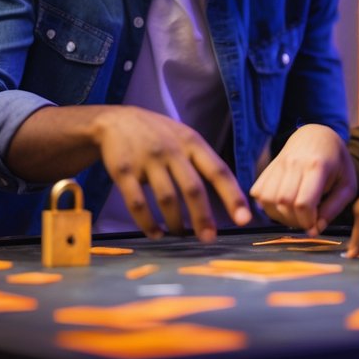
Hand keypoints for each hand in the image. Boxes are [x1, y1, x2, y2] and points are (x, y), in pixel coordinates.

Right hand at [94, 106, 251, 241]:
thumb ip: (202, 161)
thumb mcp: (184, 136)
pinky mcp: (124, 171)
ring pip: (167, 198)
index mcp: (192, 142)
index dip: (233, 196)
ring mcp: (147, 160)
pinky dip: (147, 222)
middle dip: (203, 217)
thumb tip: (229, 195)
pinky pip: (137, 202)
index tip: (244, 218)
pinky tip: (155, 233)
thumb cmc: (158, 133)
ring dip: (176, 222)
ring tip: (181, 236)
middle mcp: (172, 150)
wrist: (114, 120)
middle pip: (193, 188)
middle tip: (209, 238)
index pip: (218, 171)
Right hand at [250, 124, 354, 235]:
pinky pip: (258, 193)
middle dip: (294, 221)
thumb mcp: (347, 184)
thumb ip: (333, 208)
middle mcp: (294, 164)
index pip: (303, 203)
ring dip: (279, 215)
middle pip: (283, 203)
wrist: (317, 135)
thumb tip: (315, 230)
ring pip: (267, 200)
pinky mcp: (268, 168)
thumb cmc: (337, 162)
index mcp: (317, 166)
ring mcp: (278, 164)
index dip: (307, 221)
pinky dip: (267, 206)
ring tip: (294, 214)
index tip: (314, 224)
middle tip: (306, 220)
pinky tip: (282, 205)